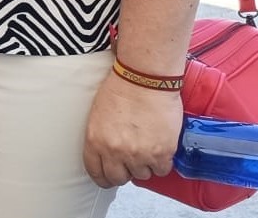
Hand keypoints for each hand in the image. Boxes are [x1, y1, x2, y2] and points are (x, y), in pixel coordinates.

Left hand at [83, 70, 182, 186]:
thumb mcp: (99, 113)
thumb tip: (108, 153)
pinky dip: (161, 162)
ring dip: (144, 165)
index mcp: (95, 140)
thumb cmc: (122, 88)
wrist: (146, 79)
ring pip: (142, 175)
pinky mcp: (162, 153)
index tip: (108, 176)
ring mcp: (139, 155)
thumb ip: (101, 137)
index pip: (95, 171)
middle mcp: (115, 151)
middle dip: (124, 172)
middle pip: (118, 178)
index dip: (103, 177)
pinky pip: (161, 170)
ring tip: (146, 146)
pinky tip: (160, 147)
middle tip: (130, 161)